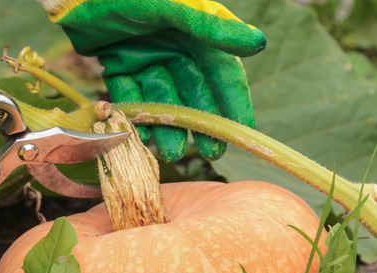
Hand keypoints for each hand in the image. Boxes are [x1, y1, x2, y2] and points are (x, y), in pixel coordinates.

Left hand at [38, 0, 265, 161]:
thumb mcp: (172, 8)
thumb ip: (211, 28)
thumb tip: (258, 43)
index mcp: (196, 30)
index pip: (223, 72)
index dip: (234, 101)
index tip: (245, 132)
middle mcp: (175, 45)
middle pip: (193, 92)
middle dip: (200, 123)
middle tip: (210, 154)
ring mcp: (146, 55)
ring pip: (161, 98)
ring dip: (166, 125)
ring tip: (169, 153)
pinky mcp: (119, 62)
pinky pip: (130, 93)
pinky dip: (134, 113)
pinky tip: (139, 135)